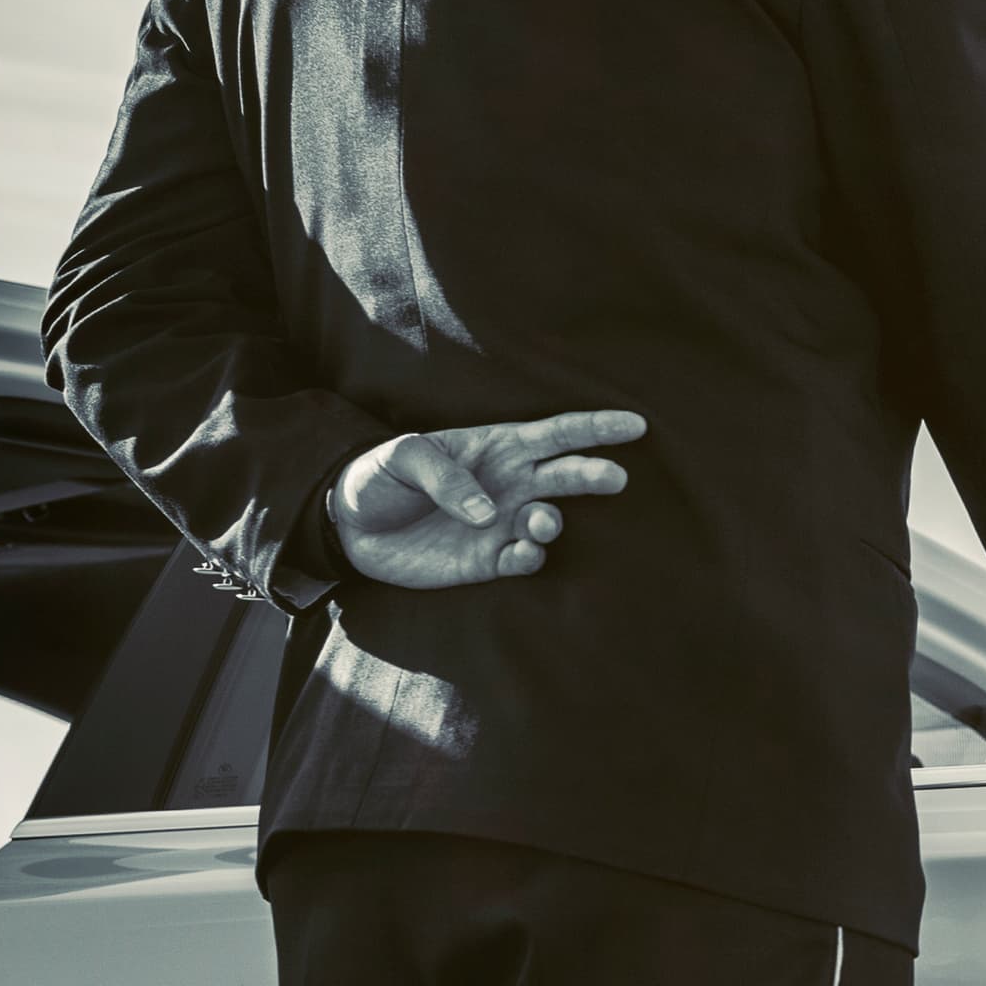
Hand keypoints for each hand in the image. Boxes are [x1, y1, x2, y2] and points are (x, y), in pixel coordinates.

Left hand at [326, 412, 645, 587]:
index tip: (636, 425)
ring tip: (540, 521)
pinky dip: (529, 557)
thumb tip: (488, 513)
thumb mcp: (400, 456)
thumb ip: (444, 477)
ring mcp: (503, 524)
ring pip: (549, 521)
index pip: (557, 434)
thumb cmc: (378, 476)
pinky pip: (524, 559)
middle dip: (594, 475)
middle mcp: (511, 484)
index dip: (597, 428)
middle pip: (566, 475)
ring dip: (552, 521)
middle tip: (616, 479)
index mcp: (497, 447)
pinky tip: (519, 552)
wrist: (350, 527)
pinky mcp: (489, 560)